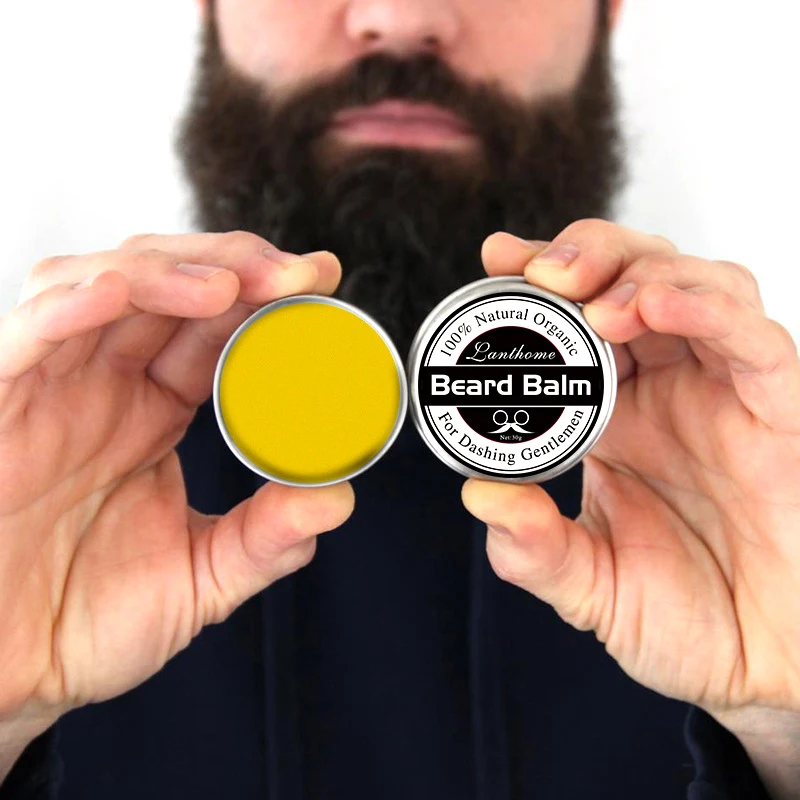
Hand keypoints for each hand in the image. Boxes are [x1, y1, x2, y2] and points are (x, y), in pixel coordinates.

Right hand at [0, 232, 353, 741]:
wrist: (5, 673)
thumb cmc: (82, 621)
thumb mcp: (199, 576)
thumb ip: (265, 538)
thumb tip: (335, 501)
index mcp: (153, 410)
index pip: (213, 329)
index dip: (265, 298)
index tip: (320, 283)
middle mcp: (105, 384)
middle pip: (169, 287)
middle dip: (234, 266)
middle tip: (294, 273)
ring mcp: (52, 387)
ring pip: (101, 286)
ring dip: (166, 270)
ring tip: (228, 285)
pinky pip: (26, 336)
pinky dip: (70, 305)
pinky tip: (118, 292)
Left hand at [462, 220, 799, 719]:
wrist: (763, 664)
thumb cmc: (688, 620)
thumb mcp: (590, 588)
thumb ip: (535, 549)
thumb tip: (481, 498)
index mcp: (615, 417)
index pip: (576, 323)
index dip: (538, 282)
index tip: (496, 261)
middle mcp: (669, 391)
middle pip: (634, 279)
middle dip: (586, 256)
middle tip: (539, 271)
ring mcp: (724, 394)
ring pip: (696, 286)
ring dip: (640, 272)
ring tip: (592, 301)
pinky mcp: (780, 411)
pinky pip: (753, 340)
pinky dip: (705, 310)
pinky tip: (654, 306)